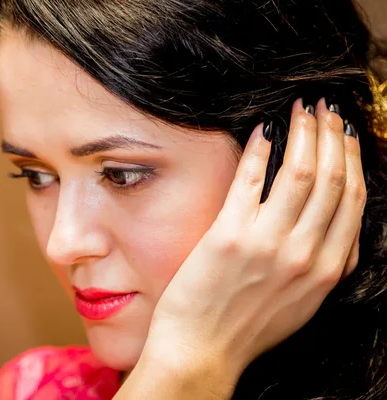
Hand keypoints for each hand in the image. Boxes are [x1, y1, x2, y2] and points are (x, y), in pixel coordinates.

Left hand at [143, 98, 365, 389]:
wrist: (203, 350)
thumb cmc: (248, 327)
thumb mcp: (303, 302)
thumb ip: (324, 264)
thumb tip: (335, 225)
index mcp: (328, 269)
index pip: (355, 200)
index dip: (353, 159)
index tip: (346, 135)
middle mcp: (305, 253)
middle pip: (332, 179)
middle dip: (331, 136)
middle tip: (325, 109)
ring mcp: (268, 243)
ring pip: (300, 172)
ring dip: (303, 133)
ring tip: (299, 110)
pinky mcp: (228, 235)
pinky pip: (251, 180)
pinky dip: (260, 150)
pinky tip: (263, 130)